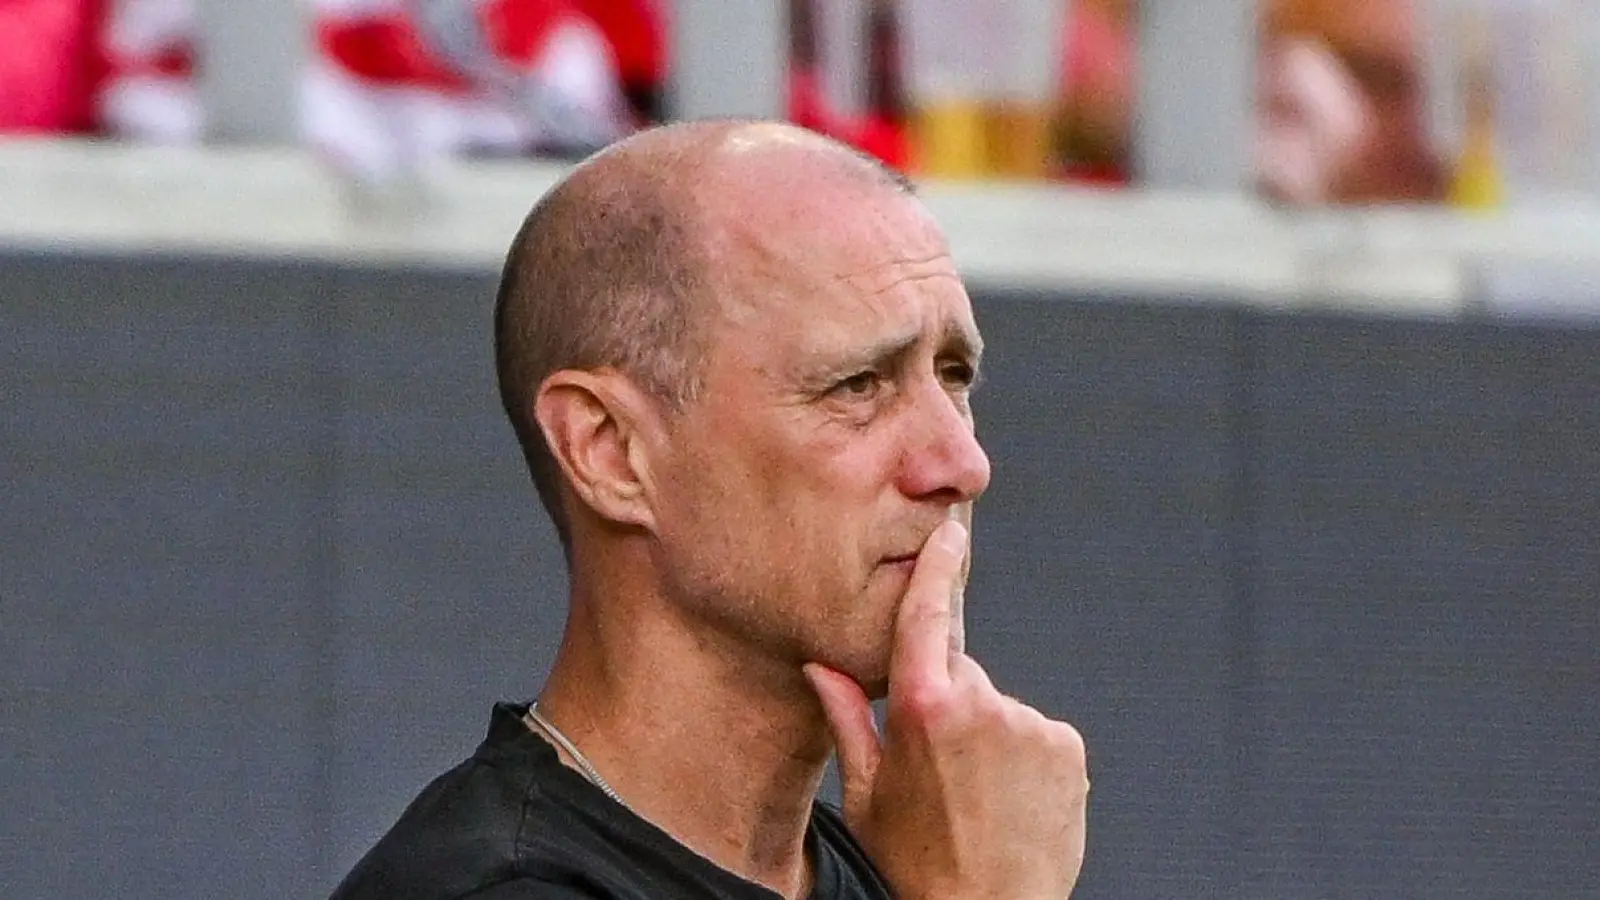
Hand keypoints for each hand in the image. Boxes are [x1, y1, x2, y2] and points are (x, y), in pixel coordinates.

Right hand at [804, 521, 1088, 899]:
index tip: (947, 533)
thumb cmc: (916, 863)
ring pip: (1001, 707)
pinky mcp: (1067, 747)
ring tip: (977, 795)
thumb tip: (819, 665)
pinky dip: (1026, 756)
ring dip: (990, 735)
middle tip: (941, 767)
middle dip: (950, 702)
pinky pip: (1039, 734)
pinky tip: (1010, 800)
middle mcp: (981, 703)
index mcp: (921, 706)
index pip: (927, 615)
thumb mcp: (865, 793)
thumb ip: (847, 718)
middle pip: (963, 672)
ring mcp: (1029, 724)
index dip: (937, 567)